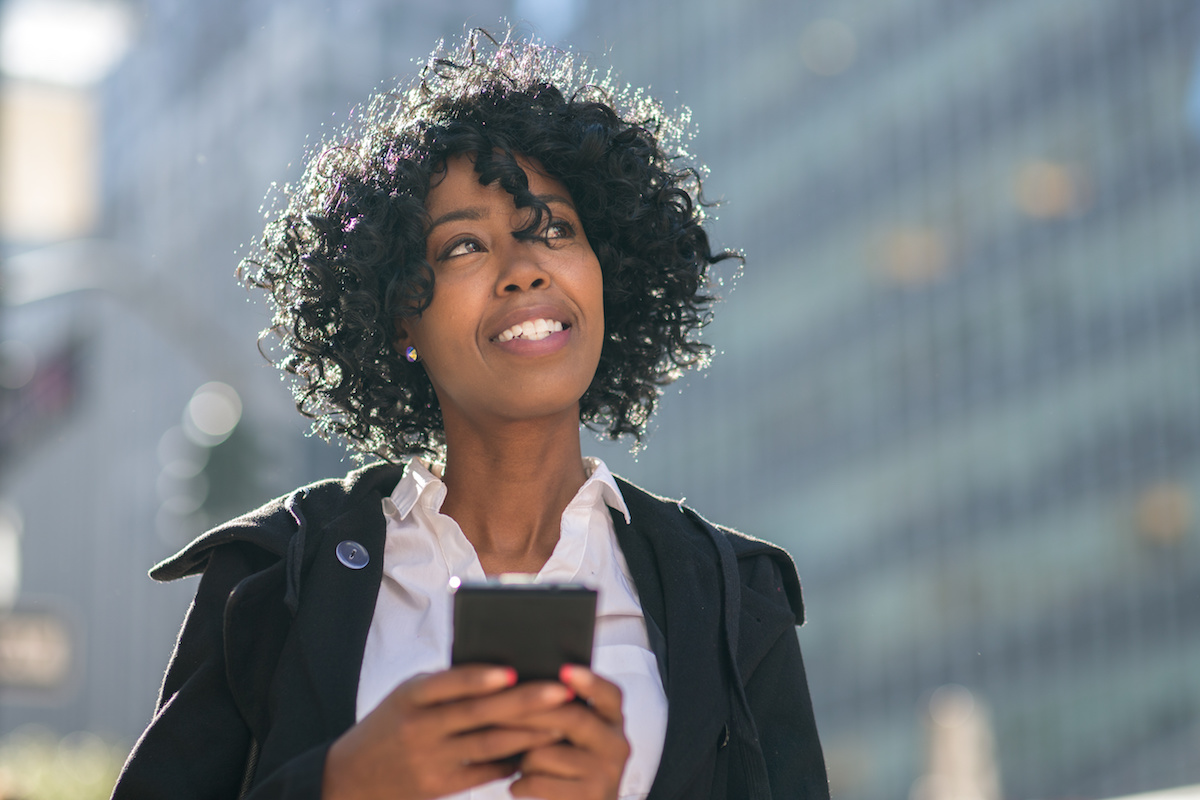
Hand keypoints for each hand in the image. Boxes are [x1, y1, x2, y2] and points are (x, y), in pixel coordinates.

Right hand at [322, 665, 573, 799]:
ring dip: (528, 734)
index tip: (513, 671)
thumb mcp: (407, 696)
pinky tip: (535, 751)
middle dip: (524, 703)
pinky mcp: (438, 786)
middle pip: (479, 714)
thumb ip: (446, 685)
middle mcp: (419, 727)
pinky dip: (511, 761)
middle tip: (559, 693)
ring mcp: (429, 759)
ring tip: (559, 723)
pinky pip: (483, 772)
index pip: (449, 683)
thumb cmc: (392, 723)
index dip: (480, 678)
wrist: (352, 776)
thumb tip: (504, 671)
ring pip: (488, 745)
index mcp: (411, 696)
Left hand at [509, 666, 630, 799]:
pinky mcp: (592, 796)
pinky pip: (540, 782)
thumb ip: (565, 713)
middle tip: (498, 710)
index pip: (609, 694)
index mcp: (613, 721)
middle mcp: (616, 744)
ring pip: (546, 753)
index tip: (564, 669)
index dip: (589, 681)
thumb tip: (523, 687)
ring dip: (523, 759)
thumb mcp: (578, 738)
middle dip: (531, 713)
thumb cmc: (572, 769)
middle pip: (572, 718)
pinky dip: (520, 784)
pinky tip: (516, 786)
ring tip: (518, 764)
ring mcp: (607, 773)